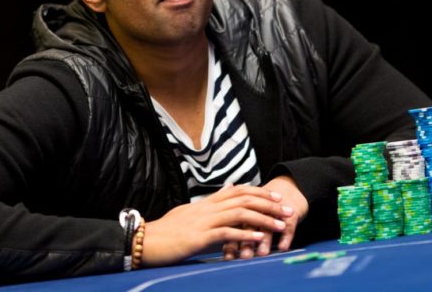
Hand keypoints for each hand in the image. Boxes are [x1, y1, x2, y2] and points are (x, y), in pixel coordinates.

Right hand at [140, 184, 290, 266]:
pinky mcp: (199, 237)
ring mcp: (203, 221)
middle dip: (268, 204)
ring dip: (263, 219)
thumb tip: (227, 189)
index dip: (258, 192)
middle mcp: (206, 208)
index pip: (236, 191)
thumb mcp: (188, 213)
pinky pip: (226, 233)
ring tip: (281, 226)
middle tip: (286, 209)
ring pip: (239, 214)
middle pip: (243, 199)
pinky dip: (245, 235)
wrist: (145, 241)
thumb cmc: (165, 232)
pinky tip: (259, 239)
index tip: (275, 197)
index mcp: (204, 203)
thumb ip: (209, 204)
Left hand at [222, 175, 307, 259]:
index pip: (235, 225)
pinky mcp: (290, 214)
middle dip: (246, 241)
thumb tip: (225, 253)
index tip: (229, 257)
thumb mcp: (250, 216)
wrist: (289, 187)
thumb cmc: (264, 207)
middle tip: (244, 256)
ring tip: (262, 253)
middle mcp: (258, 210)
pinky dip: (285, 237)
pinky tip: (282, 247)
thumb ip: (236, 231)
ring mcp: (275, 212)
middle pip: (250, 225)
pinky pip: (288, 225)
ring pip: (268, 226)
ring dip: (265, 240)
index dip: (232, 241)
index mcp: (245, 209)